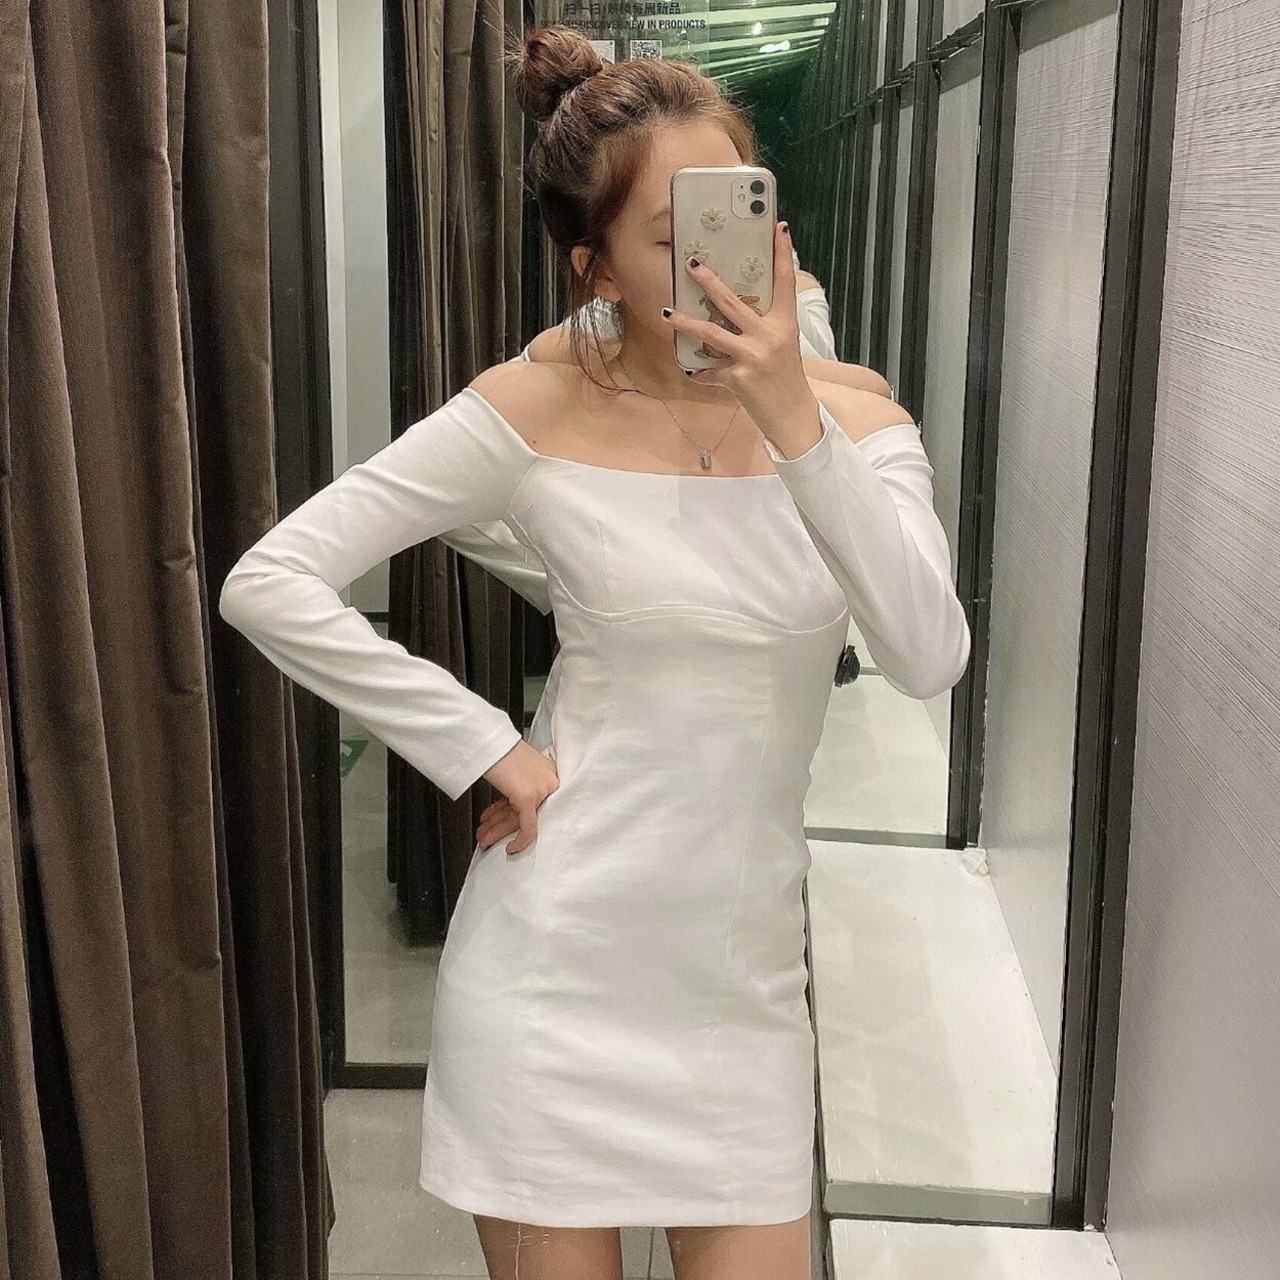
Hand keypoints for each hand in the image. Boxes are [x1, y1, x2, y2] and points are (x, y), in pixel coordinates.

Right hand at [479, 739, 558, 853]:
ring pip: (522, 821)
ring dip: (499, 832)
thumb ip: (521, 787)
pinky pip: (528, 827)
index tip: (507, 828)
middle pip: (528, 813)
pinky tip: (510, 848)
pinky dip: (519, 840)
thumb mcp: (516, 770)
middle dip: (503, 828)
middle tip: (491, 838)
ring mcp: (542, 789)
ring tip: (485, 838)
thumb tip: (512, 808)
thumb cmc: (497, 750)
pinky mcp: (530, 796)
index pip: (536, 803)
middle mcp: (551, 781)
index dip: (515, 817)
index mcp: (550, 773)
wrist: (486, 739)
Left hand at [660, 220, 812, 438]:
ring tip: (667, 313)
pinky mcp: (738, 378)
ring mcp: (752, 356)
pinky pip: (710, 371)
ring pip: (711, 333)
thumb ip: (763, 326)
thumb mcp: (783, 346)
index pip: (785, 282)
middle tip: (690, 263)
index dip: (783, 254)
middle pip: (733, 301)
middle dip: (708, 281)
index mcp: (785, 324)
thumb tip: (733, 307)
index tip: (779, 227)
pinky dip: (700, 372)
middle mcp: (769, 336)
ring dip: (686, 322)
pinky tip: (692, 371)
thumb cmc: (786, 378)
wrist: (792, 416)